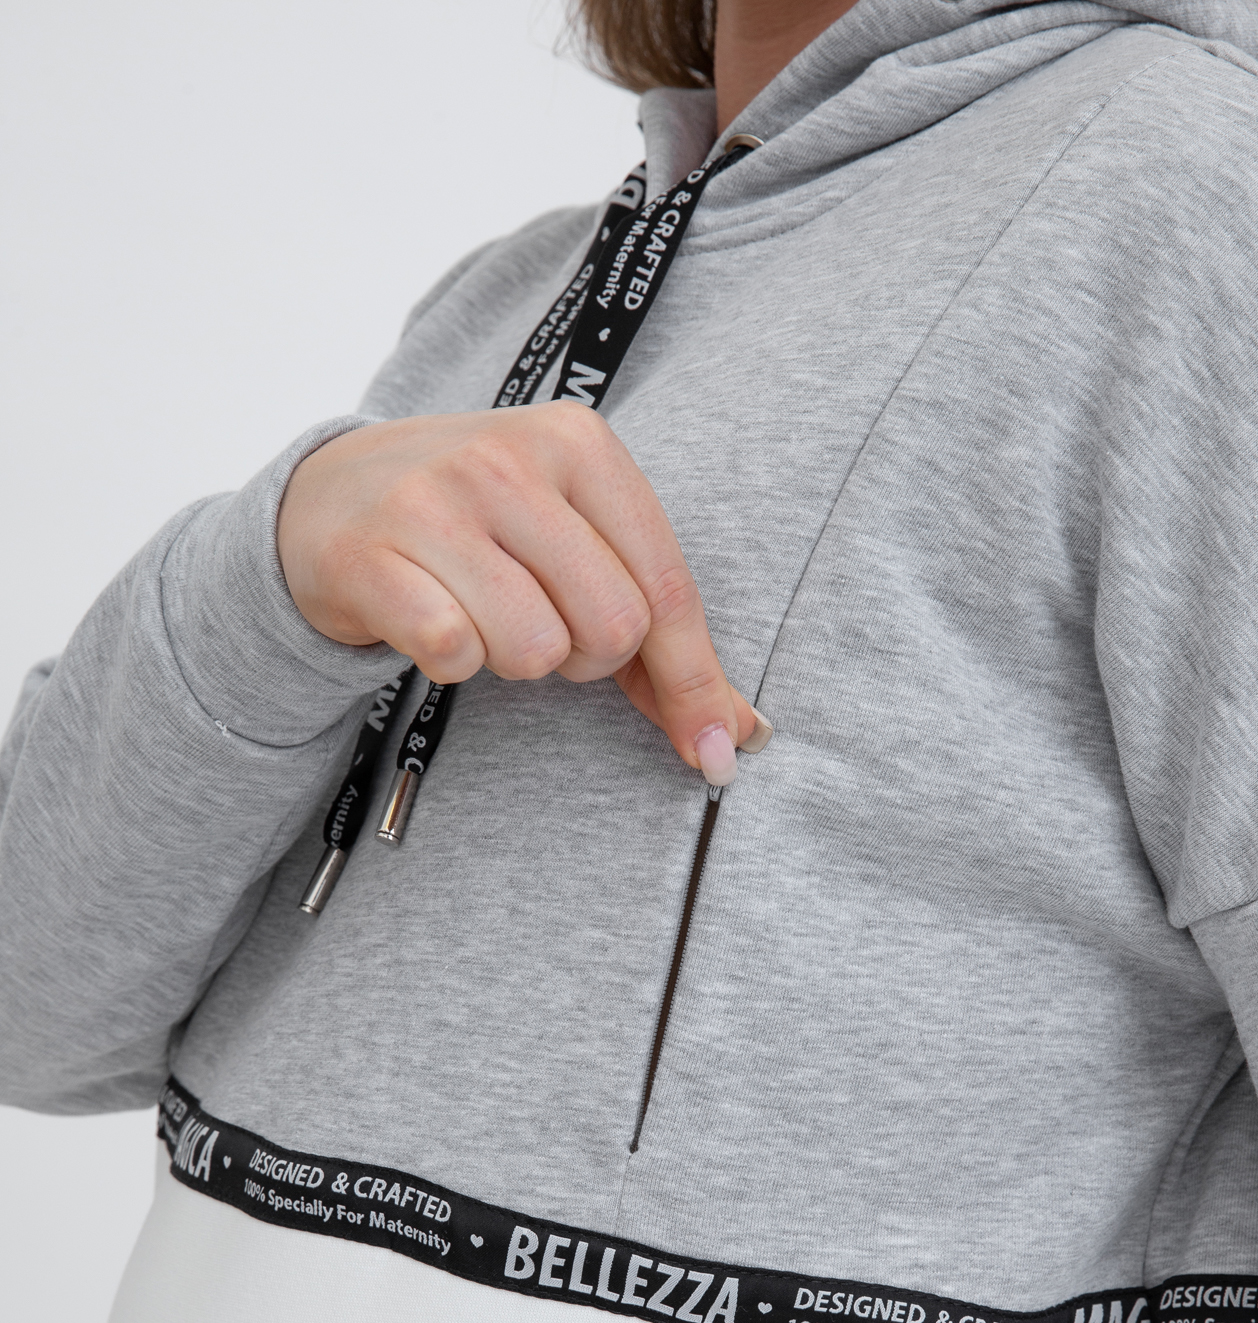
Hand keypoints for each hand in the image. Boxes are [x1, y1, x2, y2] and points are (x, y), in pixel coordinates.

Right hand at [277, 407, 762, 782]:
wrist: (331, 494)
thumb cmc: (480, 525)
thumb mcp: (577, 541)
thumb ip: (661, 635)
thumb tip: (736, 736)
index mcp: (580, 446)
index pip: (668, 589)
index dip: (693, 684)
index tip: (713, 752)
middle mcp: (510, 460)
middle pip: (611, 630)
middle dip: (586, 659)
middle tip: (543, 626)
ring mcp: (435, 502)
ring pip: (535, 651)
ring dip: (515, 660)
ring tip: (484, 614)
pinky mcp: (372, 556)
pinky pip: (455, 655)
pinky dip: (450, 662)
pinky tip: (430, 619)